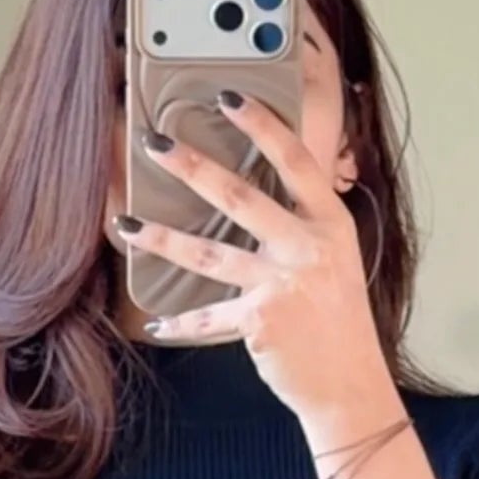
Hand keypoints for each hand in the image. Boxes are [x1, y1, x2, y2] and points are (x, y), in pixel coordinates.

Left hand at [116, 92, 385, 430]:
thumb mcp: (337, 260)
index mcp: (330, 223)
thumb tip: (255, 198)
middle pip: (239, 196)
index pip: (295, 161)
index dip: (263, 125)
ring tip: (126, 226)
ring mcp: (281, 283)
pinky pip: (210, 317)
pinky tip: (158, 322)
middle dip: (192, 166)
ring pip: (209, 253)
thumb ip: (303, 226)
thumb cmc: (340, 321)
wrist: (351, 382)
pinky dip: (183, 323)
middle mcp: (306, 246)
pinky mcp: (260, 321)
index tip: (230, 96)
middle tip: (155, 143)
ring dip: (162, 238)